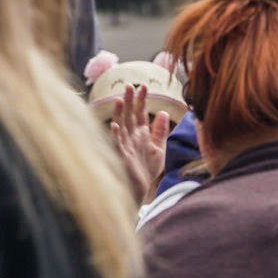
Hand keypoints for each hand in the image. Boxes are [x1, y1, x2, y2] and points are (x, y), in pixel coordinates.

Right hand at [110, 84, 170, 205]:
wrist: (140, 192)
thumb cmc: (147, 171)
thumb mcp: (158, 149)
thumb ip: (160, 131)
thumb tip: (162, 112)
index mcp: (141, 135)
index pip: (140, 113)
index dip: (141, 100)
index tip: (144, 85)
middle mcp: (131, 138)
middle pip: (130, 116)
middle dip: (130, 101)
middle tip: (130, 85)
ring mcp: (125, 147)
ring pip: (121, 127)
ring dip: (120, 114)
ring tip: (120, 100)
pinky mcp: (121, 158)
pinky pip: (117, 146)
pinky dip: (116, 136)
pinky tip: (115, 126)